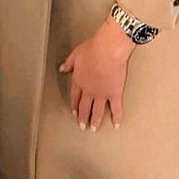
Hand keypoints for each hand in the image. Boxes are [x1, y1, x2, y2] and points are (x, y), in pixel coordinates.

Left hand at [59, 15, 135, 130]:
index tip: (74, 112)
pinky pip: (115, 109)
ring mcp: (102, 94)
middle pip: (84, 107)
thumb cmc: (92, 50)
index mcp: (79, 81)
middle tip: (82, 126)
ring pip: (97, 111)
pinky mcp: (114, 94)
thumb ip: (68, 63)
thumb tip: (62, 68)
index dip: (74, 105)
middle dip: (83, 118)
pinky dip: (116, 118)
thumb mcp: (76, 54)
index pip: (74, 96)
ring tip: (93, 129)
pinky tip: (116, 124)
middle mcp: (89, 91)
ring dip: (95, 121)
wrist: (107, 51)